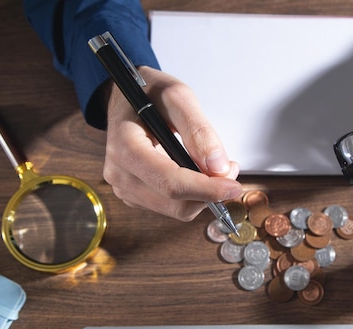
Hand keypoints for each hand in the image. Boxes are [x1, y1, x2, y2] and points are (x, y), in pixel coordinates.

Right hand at [102, 66, 241, 220]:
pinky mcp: (134, 195)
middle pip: (175, 204)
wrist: (125, 98)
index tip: (233, 186)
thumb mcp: (177, 96)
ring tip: (214, 168)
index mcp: (125, 147)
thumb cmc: (148, 93)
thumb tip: (218, 167)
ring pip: (176, 210)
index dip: (206, 189)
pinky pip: (171, 207)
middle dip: (209, 193)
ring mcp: (124, 187)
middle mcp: (119, 173)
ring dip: (203, 196)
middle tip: (229, 170)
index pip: (169, 183)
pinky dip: (192, 196)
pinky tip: (196, 173)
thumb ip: (199, 130)